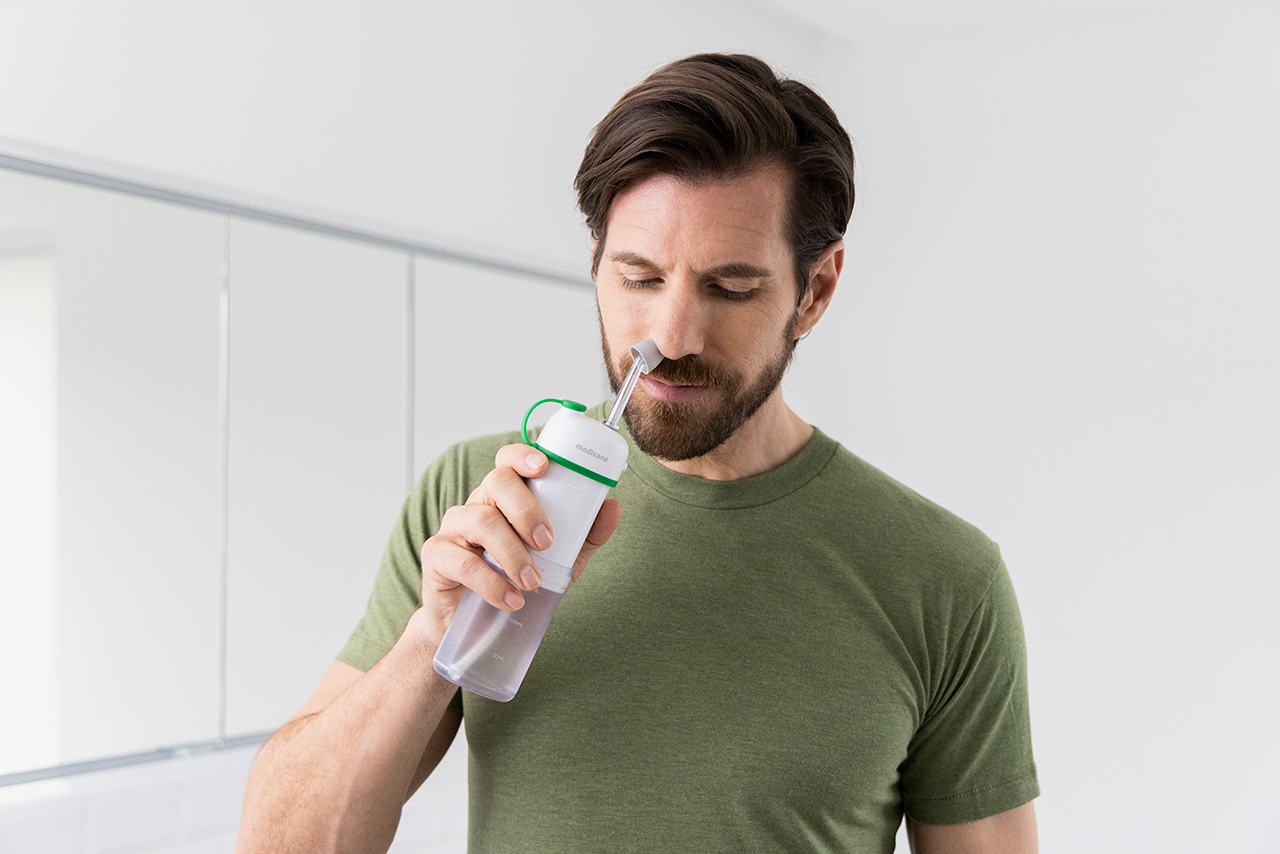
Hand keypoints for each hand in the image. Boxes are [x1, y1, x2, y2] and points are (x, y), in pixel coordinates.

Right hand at [417, 443, 621, 647]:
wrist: (478, 625)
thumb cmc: (517, 580)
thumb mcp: (561, 559)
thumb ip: (586, 534)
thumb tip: (613, 506)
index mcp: (505, 497)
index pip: (509, 461)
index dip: (523, 456)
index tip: (544, 466)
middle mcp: (478, 504)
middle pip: (497, 483)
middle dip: (526, 509)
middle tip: (547, 542)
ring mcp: (455, 528)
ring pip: (481, 521)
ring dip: (512, 552)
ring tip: (531, 582)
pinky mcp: (437, 556)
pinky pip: (462, 562)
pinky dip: (491, 583)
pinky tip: (511, 599)